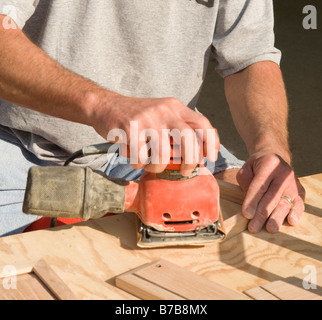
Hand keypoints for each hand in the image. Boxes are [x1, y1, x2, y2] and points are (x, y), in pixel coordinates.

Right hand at [88, 91, 219, 175]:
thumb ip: (178, 128)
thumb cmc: (138, 116)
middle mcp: (164, 110)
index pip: (202, 123)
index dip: (211, 143)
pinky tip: (135, 159)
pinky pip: (140, 157)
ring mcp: (146, 119)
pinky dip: (138, 164)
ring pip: (163, 154)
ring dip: (158, 167)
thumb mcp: (162, 114)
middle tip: (186, 171)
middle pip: (188, 139)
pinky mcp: (129, 128)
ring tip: (152, 166)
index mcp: (175, 107)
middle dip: (190, 161)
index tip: (211, 158)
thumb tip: (197, 154)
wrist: (106, 105)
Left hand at [237, 152, 304, 232]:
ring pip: (285, 203)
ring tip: (270, 229)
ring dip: (277, 217)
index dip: (252, 201)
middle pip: (271, 197)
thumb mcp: (246, 169)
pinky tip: (291, 221)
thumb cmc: (257, 167)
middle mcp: (283, 174)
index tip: (246, 214)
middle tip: (253, 227)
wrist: (274, 158)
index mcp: (269, 164)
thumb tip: (249, 202)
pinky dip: (296, 213)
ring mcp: (293, 183)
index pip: (259, 186)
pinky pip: (299, 204)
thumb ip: (246, 183)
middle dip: (261, 214)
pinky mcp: (299, 191)